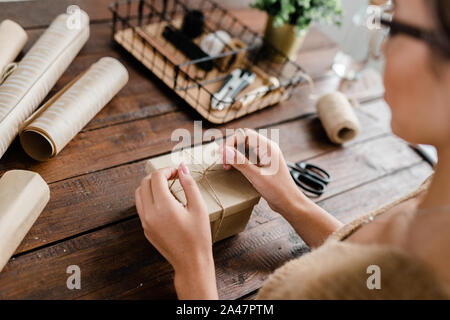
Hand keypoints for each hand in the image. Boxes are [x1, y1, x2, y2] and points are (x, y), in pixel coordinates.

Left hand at [135, 163, 217, 298]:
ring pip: (139, 193)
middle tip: (174, 178)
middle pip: (145, 182)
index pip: (157, 177)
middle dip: (159, 176)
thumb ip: (189, 185)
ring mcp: (145, 221)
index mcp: (163, 207)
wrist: (191, 262)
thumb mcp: (199, 208)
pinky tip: (166, 203)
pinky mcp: (145, 228)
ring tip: (169, 189)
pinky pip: (141, 206)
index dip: (168, 170)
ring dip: (151, 186)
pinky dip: (150, 198)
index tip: (178, 172)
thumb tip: (182, 168)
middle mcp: (149, 213)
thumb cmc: (198, 236)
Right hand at [219, 128, 305, 217]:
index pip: (245, 134)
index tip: (222, 153)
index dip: (231, 141)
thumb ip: (240, 162)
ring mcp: (265, 156)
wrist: (289, 203)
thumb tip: (225, 150)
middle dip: (231, 148)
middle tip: (222, 160)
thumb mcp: (256, 176)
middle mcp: (267, 149)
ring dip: (234, 155)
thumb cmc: (278, 190)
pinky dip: (239, 161)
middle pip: (244, 140)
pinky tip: (234, 169)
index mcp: (268, 147)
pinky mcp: (263, 164)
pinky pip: (248, 157)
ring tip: (227, 166)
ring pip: (245, 148)